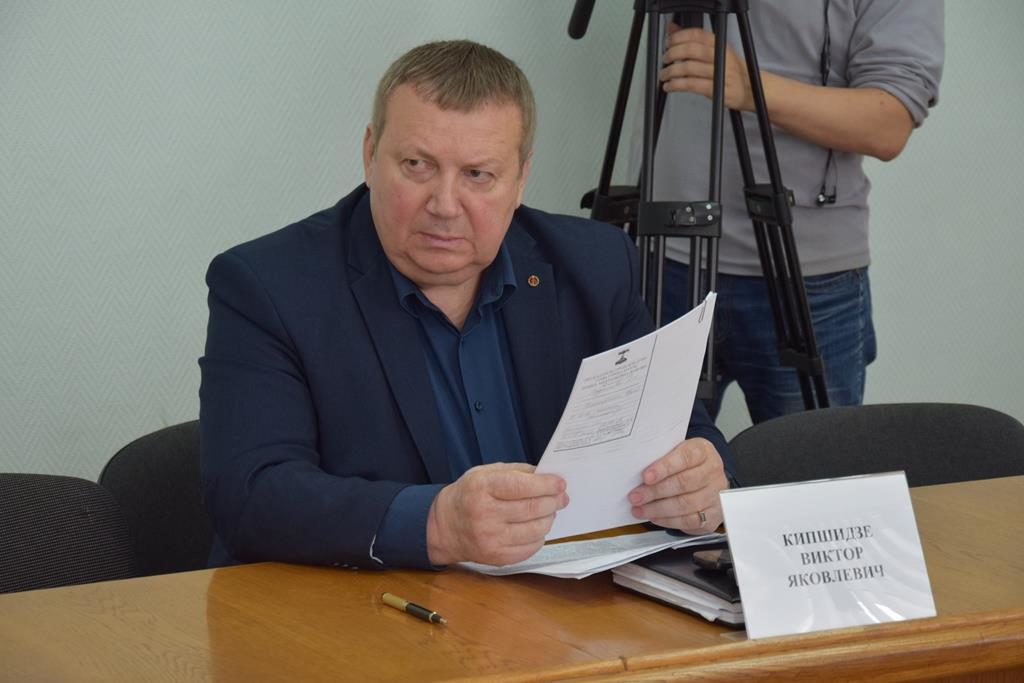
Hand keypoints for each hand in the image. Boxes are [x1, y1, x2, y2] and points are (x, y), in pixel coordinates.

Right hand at [426, 463, 567, 565]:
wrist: (444, 526)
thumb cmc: (469, 495)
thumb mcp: (486, 473)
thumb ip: (517, 472)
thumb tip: (548, 476)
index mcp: (482, 488)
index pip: (521, 486)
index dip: (546, 485)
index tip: (560, 483)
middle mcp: (485, 514)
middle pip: (532, 509)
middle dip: (554, 501)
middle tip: (562, 497)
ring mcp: (490, 539)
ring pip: (536, 530)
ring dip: (549, 519)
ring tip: (549, 511)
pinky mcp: (497, 557)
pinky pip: (531, 548)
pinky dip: (539, 536)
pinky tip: (535, 527)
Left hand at [628, 437, 728, 532]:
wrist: (707, 477)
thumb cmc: (686, 464)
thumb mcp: (675, 452)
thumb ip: (661, 459)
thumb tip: (635, 473)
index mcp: (703, 451)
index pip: (685, 458)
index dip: (664, 468)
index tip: (646, 477)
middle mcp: (713, 472)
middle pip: (684, 483)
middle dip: (655, 492)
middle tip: (636, 496)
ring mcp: (716, 494)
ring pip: (686, 504)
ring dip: (658, 509)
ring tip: (640, 509)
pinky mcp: (714, 515)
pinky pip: (690, 521)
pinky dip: (669, 521)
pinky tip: (655, 517)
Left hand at [660, 24, 753, 111]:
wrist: (751, 89)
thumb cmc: (730, 70)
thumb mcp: (714, 51)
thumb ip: (692, 40)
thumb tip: (672, 28)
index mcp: (719, 44)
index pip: (697, 34)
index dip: (679, 37)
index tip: (668, 42)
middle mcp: (720, 56)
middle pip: (691, 50)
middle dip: (672, 54)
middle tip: (665, 59)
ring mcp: (719, 73)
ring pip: (689, 68)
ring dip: (671, 72)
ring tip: (664, 75)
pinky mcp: (716, 90)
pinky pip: (692, 85)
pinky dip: (677, 85)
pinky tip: (670, 86)